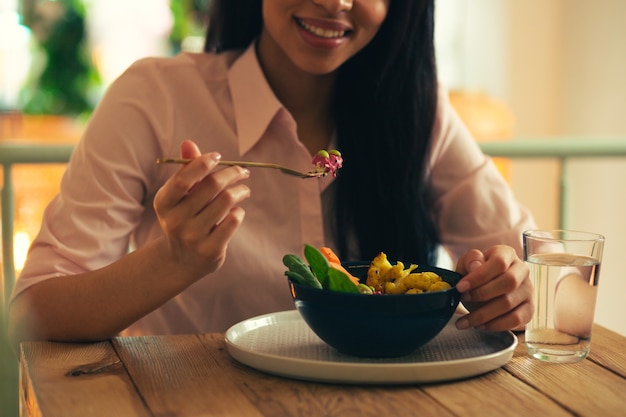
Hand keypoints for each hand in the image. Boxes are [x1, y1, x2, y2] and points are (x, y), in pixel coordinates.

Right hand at [153, 140, 250, 279]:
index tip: (217, 156)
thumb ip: (186, 170)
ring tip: (244, 190)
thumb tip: (188, 143)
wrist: (181, 261)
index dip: (202, 163)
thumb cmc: (184, 218)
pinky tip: (236, 211)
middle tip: (242, 171)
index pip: (184, 179)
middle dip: (231, 173)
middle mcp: (176, 220)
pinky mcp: (210, 250)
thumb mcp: (179, 196)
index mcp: (164, 203)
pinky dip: (238, 211)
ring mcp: (193, 237)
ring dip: (240, 191)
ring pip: (226, 201)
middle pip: (211, 186)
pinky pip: (233, 220)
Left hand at [454, 245, 533, 331]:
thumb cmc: (477, 275)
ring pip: (509, 303)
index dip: (479, 276)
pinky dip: (495, 325)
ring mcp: (528, 290)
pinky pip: (516, 320)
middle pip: (509, 282)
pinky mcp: (529, 309)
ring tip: (465, 320)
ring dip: (483, 314)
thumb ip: (470, 260)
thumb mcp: (468, 264)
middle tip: (463, 300)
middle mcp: (522, 270)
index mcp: (507, 254)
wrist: (486, 291)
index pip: (499, 262)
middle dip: (482, 294)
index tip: (460, 287)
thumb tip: (475, 265)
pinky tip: (479, 326)